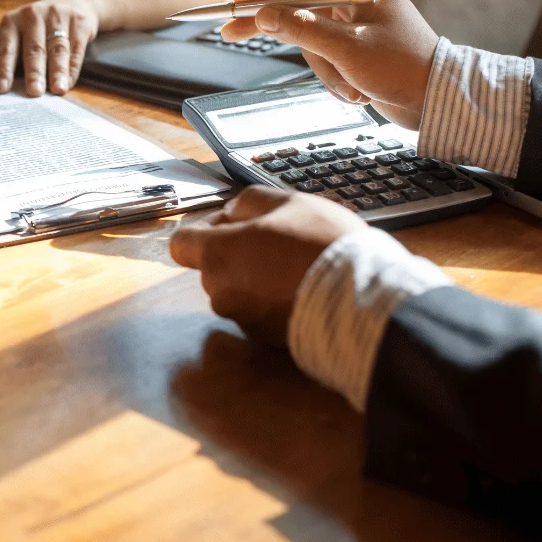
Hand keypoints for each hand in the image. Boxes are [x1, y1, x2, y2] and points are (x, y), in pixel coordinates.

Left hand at [0, 0, 101, 96]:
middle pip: (34, 49)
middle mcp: (33, 16)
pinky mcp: (80, 22)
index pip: (7, 48)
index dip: (4, 69)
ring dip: (58, 72)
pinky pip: (75, 49)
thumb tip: (3, 89)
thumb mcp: (19, 35)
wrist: (74, 1)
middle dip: (34, 72)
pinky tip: (69, 83)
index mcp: (12, 21)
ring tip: (58, 90)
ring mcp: (58, 16)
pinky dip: (72, 68)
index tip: (2, 89)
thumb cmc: (39, 29)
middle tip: (34, 92)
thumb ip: (11, 59)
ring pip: (57, 49)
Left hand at [169, 187, 364, 344]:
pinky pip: (258, 312)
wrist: (360, 302)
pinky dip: (272, 301)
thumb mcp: (288, 202)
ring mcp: (241, 318)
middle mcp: (220, 291)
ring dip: (255, 279)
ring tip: (295, 266)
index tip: (228, 227)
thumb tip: (230, 214)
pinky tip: (301, 290)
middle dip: (236, 254)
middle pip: (213, 268)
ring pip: (237, 291)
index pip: (180, 245)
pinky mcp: (263, 339)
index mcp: (218, 254)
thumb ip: (249, 203)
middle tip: (276, 242)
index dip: (201, 232)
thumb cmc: (322, 245)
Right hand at [221, 0, 439, 127]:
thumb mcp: (347, 49)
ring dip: (325, 70)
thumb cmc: (403, 69)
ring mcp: (354, 27)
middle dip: (275, 28)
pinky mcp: (352, 51)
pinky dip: (335, 80)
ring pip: (309, 42)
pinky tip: (358, 91)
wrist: (436, 103)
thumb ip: (303, 28)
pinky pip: (323, 61)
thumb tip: (265, 15)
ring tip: (351, 85)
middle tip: (231, 31)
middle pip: (298, 7)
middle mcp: (357, 1)